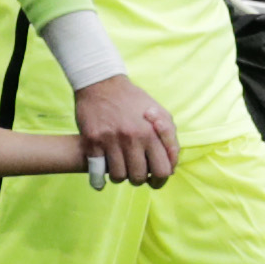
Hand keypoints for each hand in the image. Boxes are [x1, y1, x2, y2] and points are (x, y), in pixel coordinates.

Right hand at [70, 71, 181, 190]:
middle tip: (135, 173)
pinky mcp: (92, 141)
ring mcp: (111, 140)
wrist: (101, 83)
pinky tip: (101, 180)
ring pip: (118, 177)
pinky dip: (99, 181)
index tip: (155, 180)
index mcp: (151, 132)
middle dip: (139, 179)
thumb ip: (169, 138)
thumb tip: (172, 166)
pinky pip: (97, 172)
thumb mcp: (160, 112)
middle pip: (139, 177)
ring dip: (120, 177)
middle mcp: (132, 138)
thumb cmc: (133, 100)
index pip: (162, 170)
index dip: (160, 180)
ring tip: (120, 168)